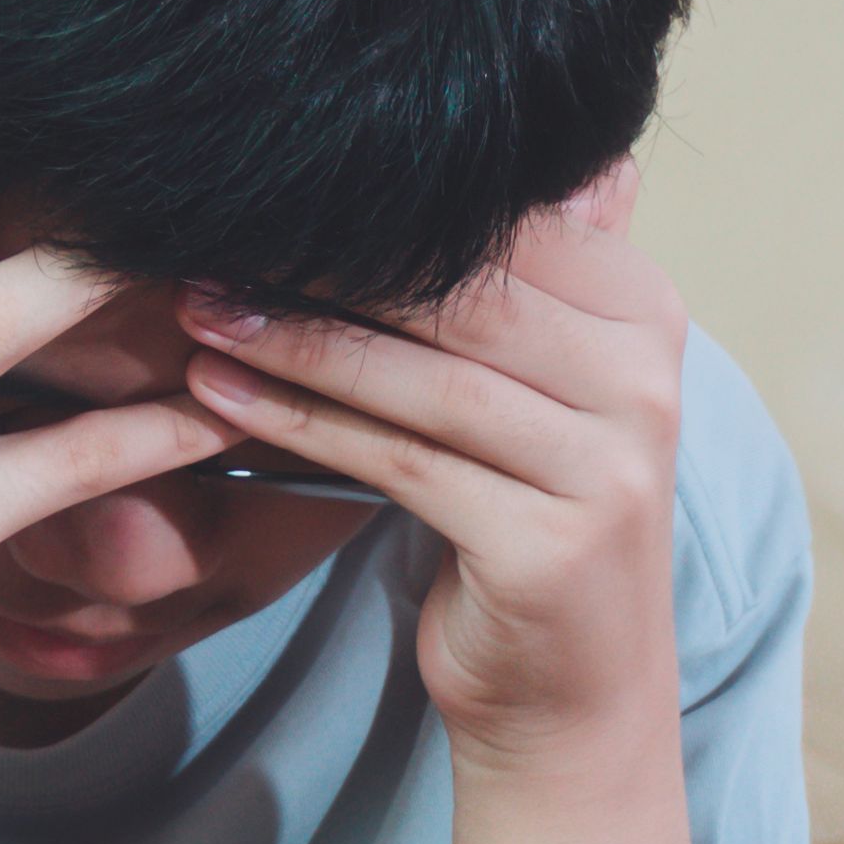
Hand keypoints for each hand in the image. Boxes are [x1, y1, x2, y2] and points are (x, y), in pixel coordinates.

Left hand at [176, 163, 684, 769]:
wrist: (571, 698)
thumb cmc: (529, 525)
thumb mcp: (537, 390)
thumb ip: (517, 282)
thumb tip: (465, 145)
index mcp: (644, 317)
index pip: (502, 231)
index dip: (379, 204)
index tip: (263, 185)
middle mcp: (645, 382)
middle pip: (463, 297)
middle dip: (326, 263)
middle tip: (211, 236)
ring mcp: (608, 467)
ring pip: (425, 376)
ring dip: (295, 337)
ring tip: (199, 308)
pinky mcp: (549, 544)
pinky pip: (399, 459)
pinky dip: (301, 419)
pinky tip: (220, 393)